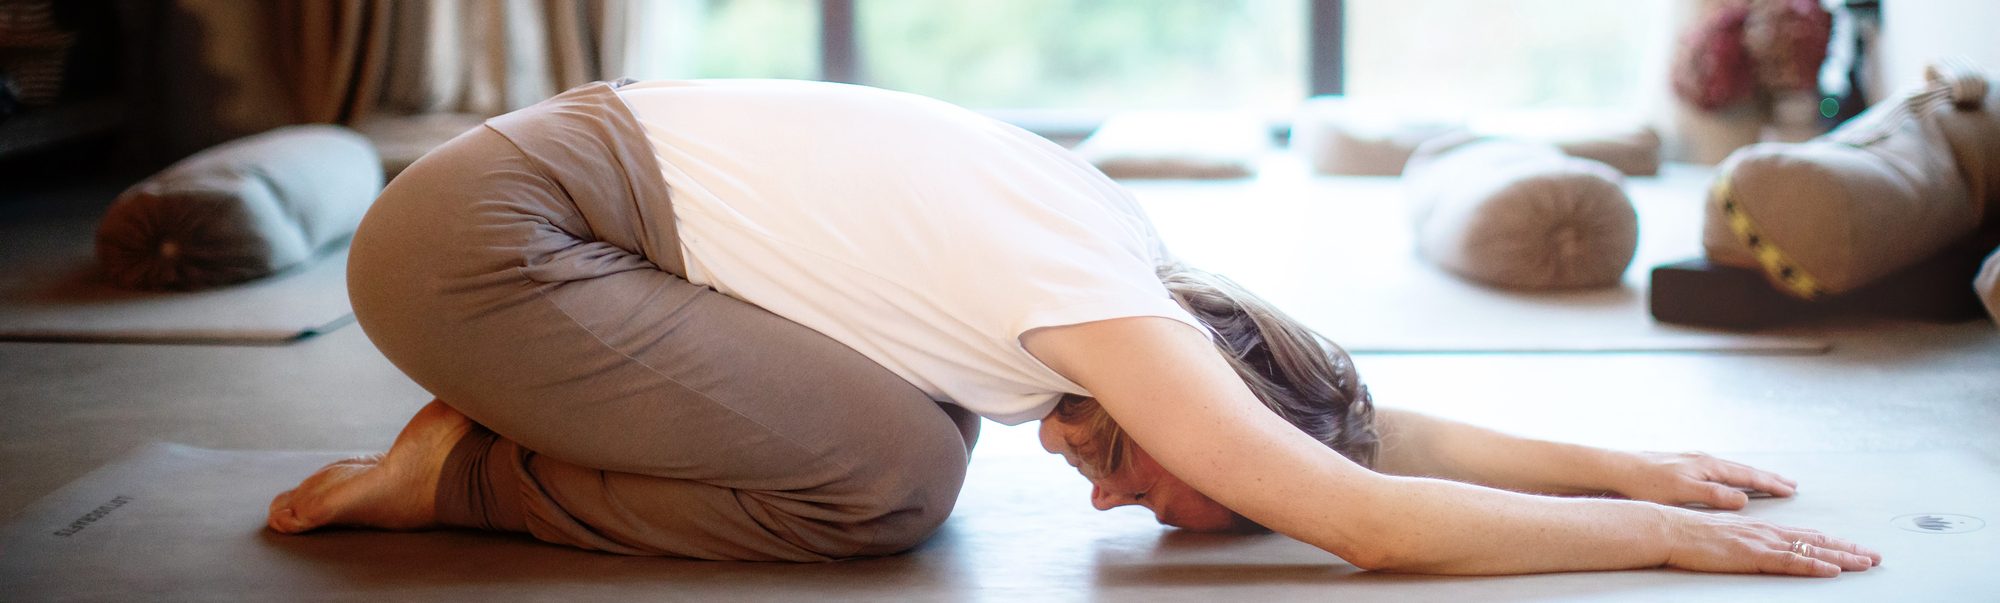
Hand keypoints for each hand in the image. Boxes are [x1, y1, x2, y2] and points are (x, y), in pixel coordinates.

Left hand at [1610, 451, 1797, 509]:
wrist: (1616, 468)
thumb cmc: (1646, 483)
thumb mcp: (1683, 492)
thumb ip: (1713, 495)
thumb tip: (1743, 499)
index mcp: (1707, 466)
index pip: (1747, 476)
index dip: (1770, 484)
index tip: (1790, 489)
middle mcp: (1703, 459)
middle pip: (1743, 469)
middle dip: (1767, 477)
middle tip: (1790, 484)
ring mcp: (1692, 459)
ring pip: (1730, 468)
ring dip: (1751, 474)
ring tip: (1766, 479)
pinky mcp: (1681, 463)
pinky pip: (1716, 468)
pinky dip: (1731, 473)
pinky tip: (1728, 476)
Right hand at [1663, 509, 1881, 576]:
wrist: (1667, 528)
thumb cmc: (1686, 534)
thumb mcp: (1720, 536)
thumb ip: (1740, 541)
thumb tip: (1750, 549)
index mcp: (1759, 529)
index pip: (1804, 535)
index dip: (1832, 542)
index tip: (1853, 548)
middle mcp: (1765, 532)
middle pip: (1816, 540)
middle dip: (1848, 548)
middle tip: (1874, 556)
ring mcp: (1760, 543)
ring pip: (1811, 549)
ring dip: (1843, 557)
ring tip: (1867, 563)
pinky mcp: (1752, 555)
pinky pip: (1790, 562)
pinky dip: (1813, 566)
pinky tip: (1831, 570)